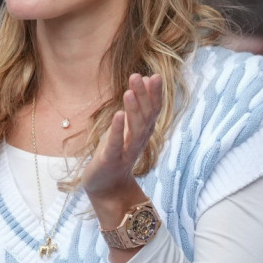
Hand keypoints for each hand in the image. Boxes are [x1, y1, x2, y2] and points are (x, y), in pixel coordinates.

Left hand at [82, 73, 161, 200]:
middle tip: (138, 76)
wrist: (106, 187)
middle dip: (143, 97)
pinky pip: (116, 144)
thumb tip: (146, 78)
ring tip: (129, 92)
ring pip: (134, 130)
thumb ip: (138, 106)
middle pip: (146, 118)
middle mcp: (139, 141)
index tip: (155, 75)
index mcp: (143, 132)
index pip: (154, 111)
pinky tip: (117, 115)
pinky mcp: (111, 160)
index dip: (155, 94)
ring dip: (133, 110)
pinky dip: (117, 130)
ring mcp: (126, 151)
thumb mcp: (127, 126)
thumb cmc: (117, 152)